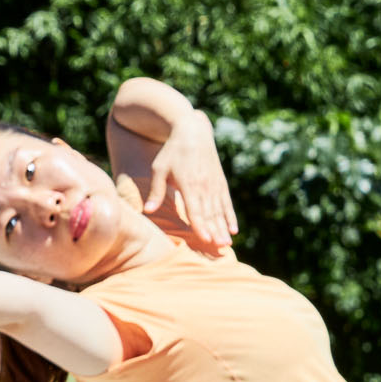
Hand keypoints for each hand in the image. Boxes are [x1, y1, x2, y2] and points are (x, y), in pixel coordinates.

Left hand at [138, 115, 237, 250]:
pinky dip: (230, 216)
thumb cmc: (171, 152)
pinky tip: (234, 229)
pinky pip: (227, 203)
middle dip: (215, 232)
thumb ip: (155, 191)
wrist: (193, 133)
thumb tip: (146, 211)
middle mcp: (204, 186)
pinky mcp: (220, 183)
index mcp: (188, 184)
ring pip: (220, 211)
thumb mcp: (159, 169)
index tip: (205, 240)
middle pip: (210, 214)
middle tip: (220, 249)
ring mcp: (214, 185)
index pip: (195, 210)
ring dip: (223, 228)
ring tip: (227, 244)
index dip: (201, 226)